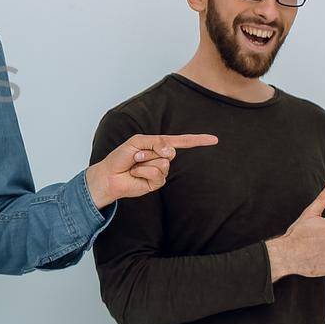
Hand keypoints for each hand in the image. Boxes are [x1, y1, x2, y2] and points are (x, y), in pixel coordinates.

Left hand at [85, 134, 217, 207]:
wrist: (110, 174)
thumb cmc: (121, 157)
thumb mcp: (138, 142)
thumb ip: (156, 143)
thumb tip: (171, 151)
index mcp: (159, 146)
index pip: (182, 142)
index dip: (198, 140)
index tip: (214, 139)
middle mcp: (162, 158)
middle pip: (170, 151)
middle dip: (151, 151)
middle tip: (136, 156)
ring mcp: (161, 172)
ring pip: (163, 163)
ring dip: (145, 162)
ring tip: (135, 165)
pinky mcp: (157, 183)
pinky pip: (157, 174)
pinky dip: (143, 171)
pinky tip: (136, 173)